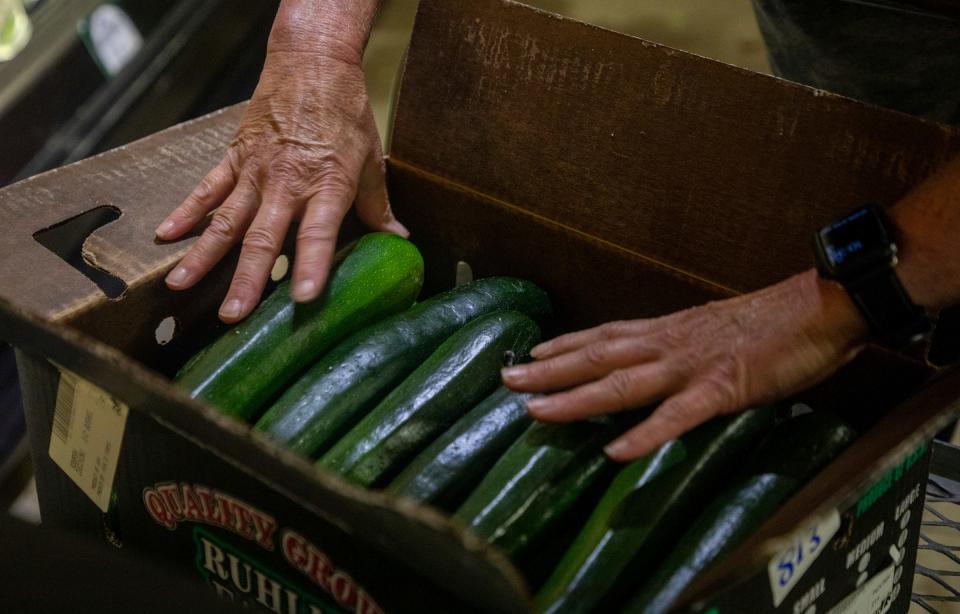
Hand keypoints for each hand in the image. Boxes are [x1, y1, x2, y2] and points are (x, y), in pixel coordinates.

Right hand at [155, 41, 405, 322]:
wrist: (312, 64)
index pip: (317, 233)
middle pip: (262, 237)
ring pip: (226, 219)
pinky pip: (207, 188)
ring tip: (181, 285)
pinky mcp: (235, 157)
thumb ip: (377, 204)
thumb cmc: (345, 113)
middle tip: (232, 315)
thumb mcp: (370, 159)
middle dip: (246, 279)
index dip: (310, 265)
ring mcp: (256, 171)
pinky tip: (166, 236)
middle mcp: (287, 182)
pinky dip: (186, 212)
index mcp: (326, 184)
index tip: (301, 298)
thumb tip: (398, 238)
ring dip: (203, 255)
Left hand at [501, 270, 867, 460]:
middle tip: (507, 382)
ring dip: (574, 399)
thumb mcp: (716, 330)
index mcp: (669, 330)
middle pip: (597, 357)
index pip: (606, 336)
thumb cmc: (773, 321)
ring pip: (621, 384)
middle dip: (549, 371)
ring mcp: (690, 366)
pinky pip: (676, 417)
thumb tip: (662, 360)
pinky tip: (615, 452)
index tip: (531, 355)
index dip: (566, 346)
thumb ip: (684, 345)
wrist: (822, 306)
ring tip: (536, 412)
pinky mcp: (721, 389)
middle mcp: (668, 343)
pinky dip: (644, 435)